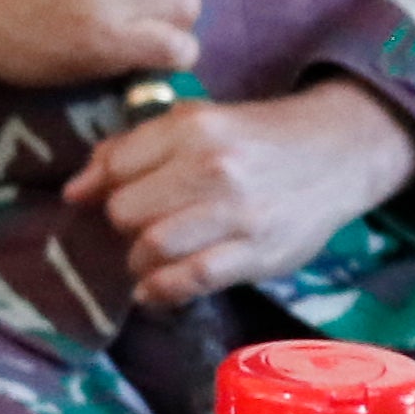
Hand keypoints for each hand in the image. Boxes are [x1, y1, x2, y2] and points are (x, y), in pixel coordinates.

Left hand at [61, 82, 414, 308]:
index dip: (105, 188)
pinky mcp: (257, 253)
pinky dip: (160, 291)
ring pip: (150, 249)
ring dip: (141, 260)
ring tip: (155, 254)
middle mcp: (214, 169)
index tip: (114, 197)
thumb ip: (131, 149)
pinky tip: (156, 288)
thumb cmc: (253, 138)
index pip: (113, 169)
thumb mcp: (195, 122)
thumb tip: (76, 190)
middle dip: (125, 224)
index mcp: (194, 129)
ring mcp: (237, 214)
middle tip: (147, 224)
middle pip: (124, 214)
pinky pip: (187, 281)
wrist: (339, 151)